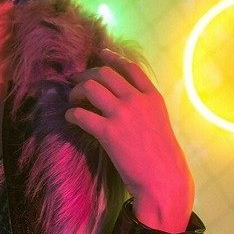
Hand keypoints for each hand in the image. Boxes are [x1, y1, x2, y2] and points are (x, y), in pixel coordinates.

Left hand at [65, 49, 193, 232]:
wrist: (163, 179)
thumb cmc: (161, 157)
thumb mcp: (159, 122)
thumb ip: (144, 107)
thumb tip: (123, 99)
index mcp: (152, 97)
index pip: (130, 67)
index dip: (112, 58)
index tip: (100, 54)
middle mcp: (137, 100)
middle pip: (104, 73)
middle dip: (86, 74)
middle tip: (76, 82)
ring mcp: (122, 115)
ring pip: (90, 87)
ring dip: (76, 91)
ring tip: (72, 100)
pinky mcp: (108, 132)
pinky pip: (80, 114)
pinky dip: (71, 113)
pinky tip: (70, 118)